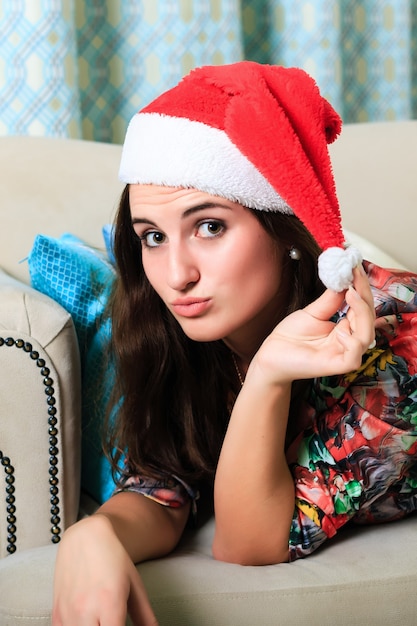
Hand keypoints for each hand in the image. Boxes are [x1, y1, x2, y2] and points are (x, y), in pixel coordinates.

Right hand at [52, 515, 157, 625]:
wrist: (86, 536)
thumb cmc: (113, 559)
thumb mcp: (135, 585)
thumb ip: (145, 616)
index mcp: (109, 603)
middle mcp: (86, 610)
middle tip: (114, 621)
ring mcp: (68, 613)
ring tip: (101, 619)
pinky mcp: (56, 614)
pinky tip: (88, 620)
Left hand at [251, 265, 374, 384]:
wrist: (271, 355)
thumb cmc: (290, 337)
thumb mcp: (313, 312)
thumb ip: (331, 299)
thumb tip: (345, 278)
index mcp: (345, 328)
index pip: (362, 308)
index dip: (361, 288)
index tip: (355, 268)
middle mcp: (348, 341)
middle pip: (369, 320)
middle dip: (364, 296)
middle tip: (355, 276)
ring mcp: (343, 355)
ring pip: (366, 337)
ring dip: (362, 314)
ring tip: (350, 294)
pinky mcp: (336, 367)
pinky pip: (354, 357)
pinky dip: (352, 342)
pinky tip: (340, 330)